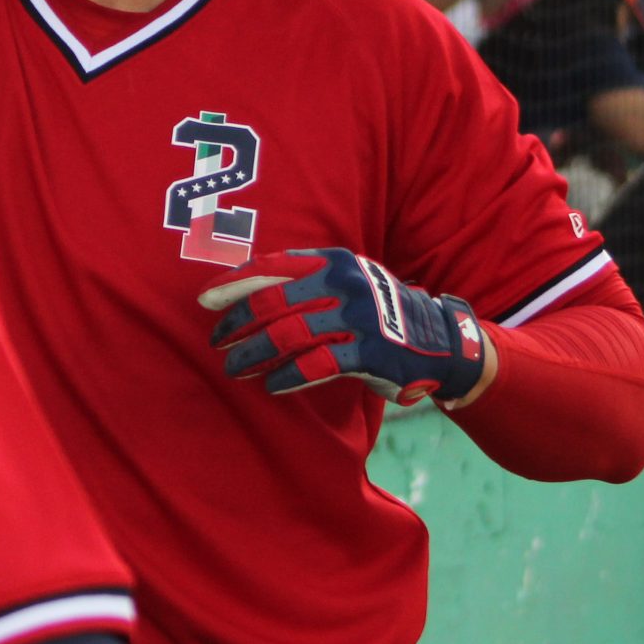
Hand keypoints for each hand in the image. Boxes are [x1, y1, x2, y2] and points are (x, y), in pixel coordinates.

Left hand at [200, 248, 491, 406]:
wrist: (438, 340)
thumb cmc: (376, 311)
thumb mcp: (346, 281)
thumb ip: (304, 280)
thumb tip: (242, 291)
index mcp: (333, 260)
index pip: (272, 266)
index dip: (234, 283)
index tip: (205, 301)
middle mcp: (345, 282)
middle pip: (273, 302)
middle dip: (238, 325)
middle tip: (218, 343)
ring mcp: (359, 317)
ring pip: (289, 334)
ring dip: (254, 354)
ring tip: (235, 368)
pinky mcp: (370, 352)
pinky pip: (317, 364)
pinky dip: (289, 375)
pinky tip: (273, 384)